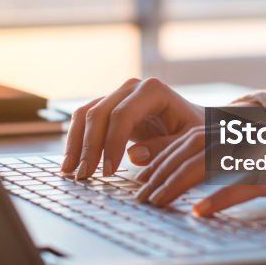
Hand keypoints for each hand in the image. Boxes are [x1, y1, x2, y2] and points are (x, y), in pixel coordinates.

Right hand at [61, 77, 204, 177]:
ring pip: (86, 115)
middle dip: (89, 147)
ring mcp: (117, 96)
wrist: (194, 122)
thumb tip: (133, 155)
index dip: (112, 143)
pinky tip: (70, 163)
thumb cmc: (195, 132)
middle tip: (85, 176)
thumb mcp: (189, 142)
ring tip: (70, 172)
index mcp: (153, 91)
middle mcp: (131, 88)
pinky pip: (84, 120)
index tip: (109, 172)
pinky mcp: (108, 108)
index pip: (122, 115)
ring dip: (75, 144)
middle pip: (99, 113)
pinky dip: (75, 141)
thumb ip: (165, 148)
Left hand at [134, 129, 265, 213]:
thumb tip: (216, 182)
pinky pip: (247, 184)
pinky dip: (219, 199)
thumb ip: (253, 166)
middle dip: (161, 170)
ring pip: (212, 162)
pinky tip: (199, 213)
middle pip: (195, 146)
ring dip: (178, 183)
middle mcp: (260, 134)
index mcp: (255, 132)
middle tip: (139, 194)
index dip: (166, 153)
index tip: (141, 173)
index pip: (198, 136)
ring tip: (154, 202)